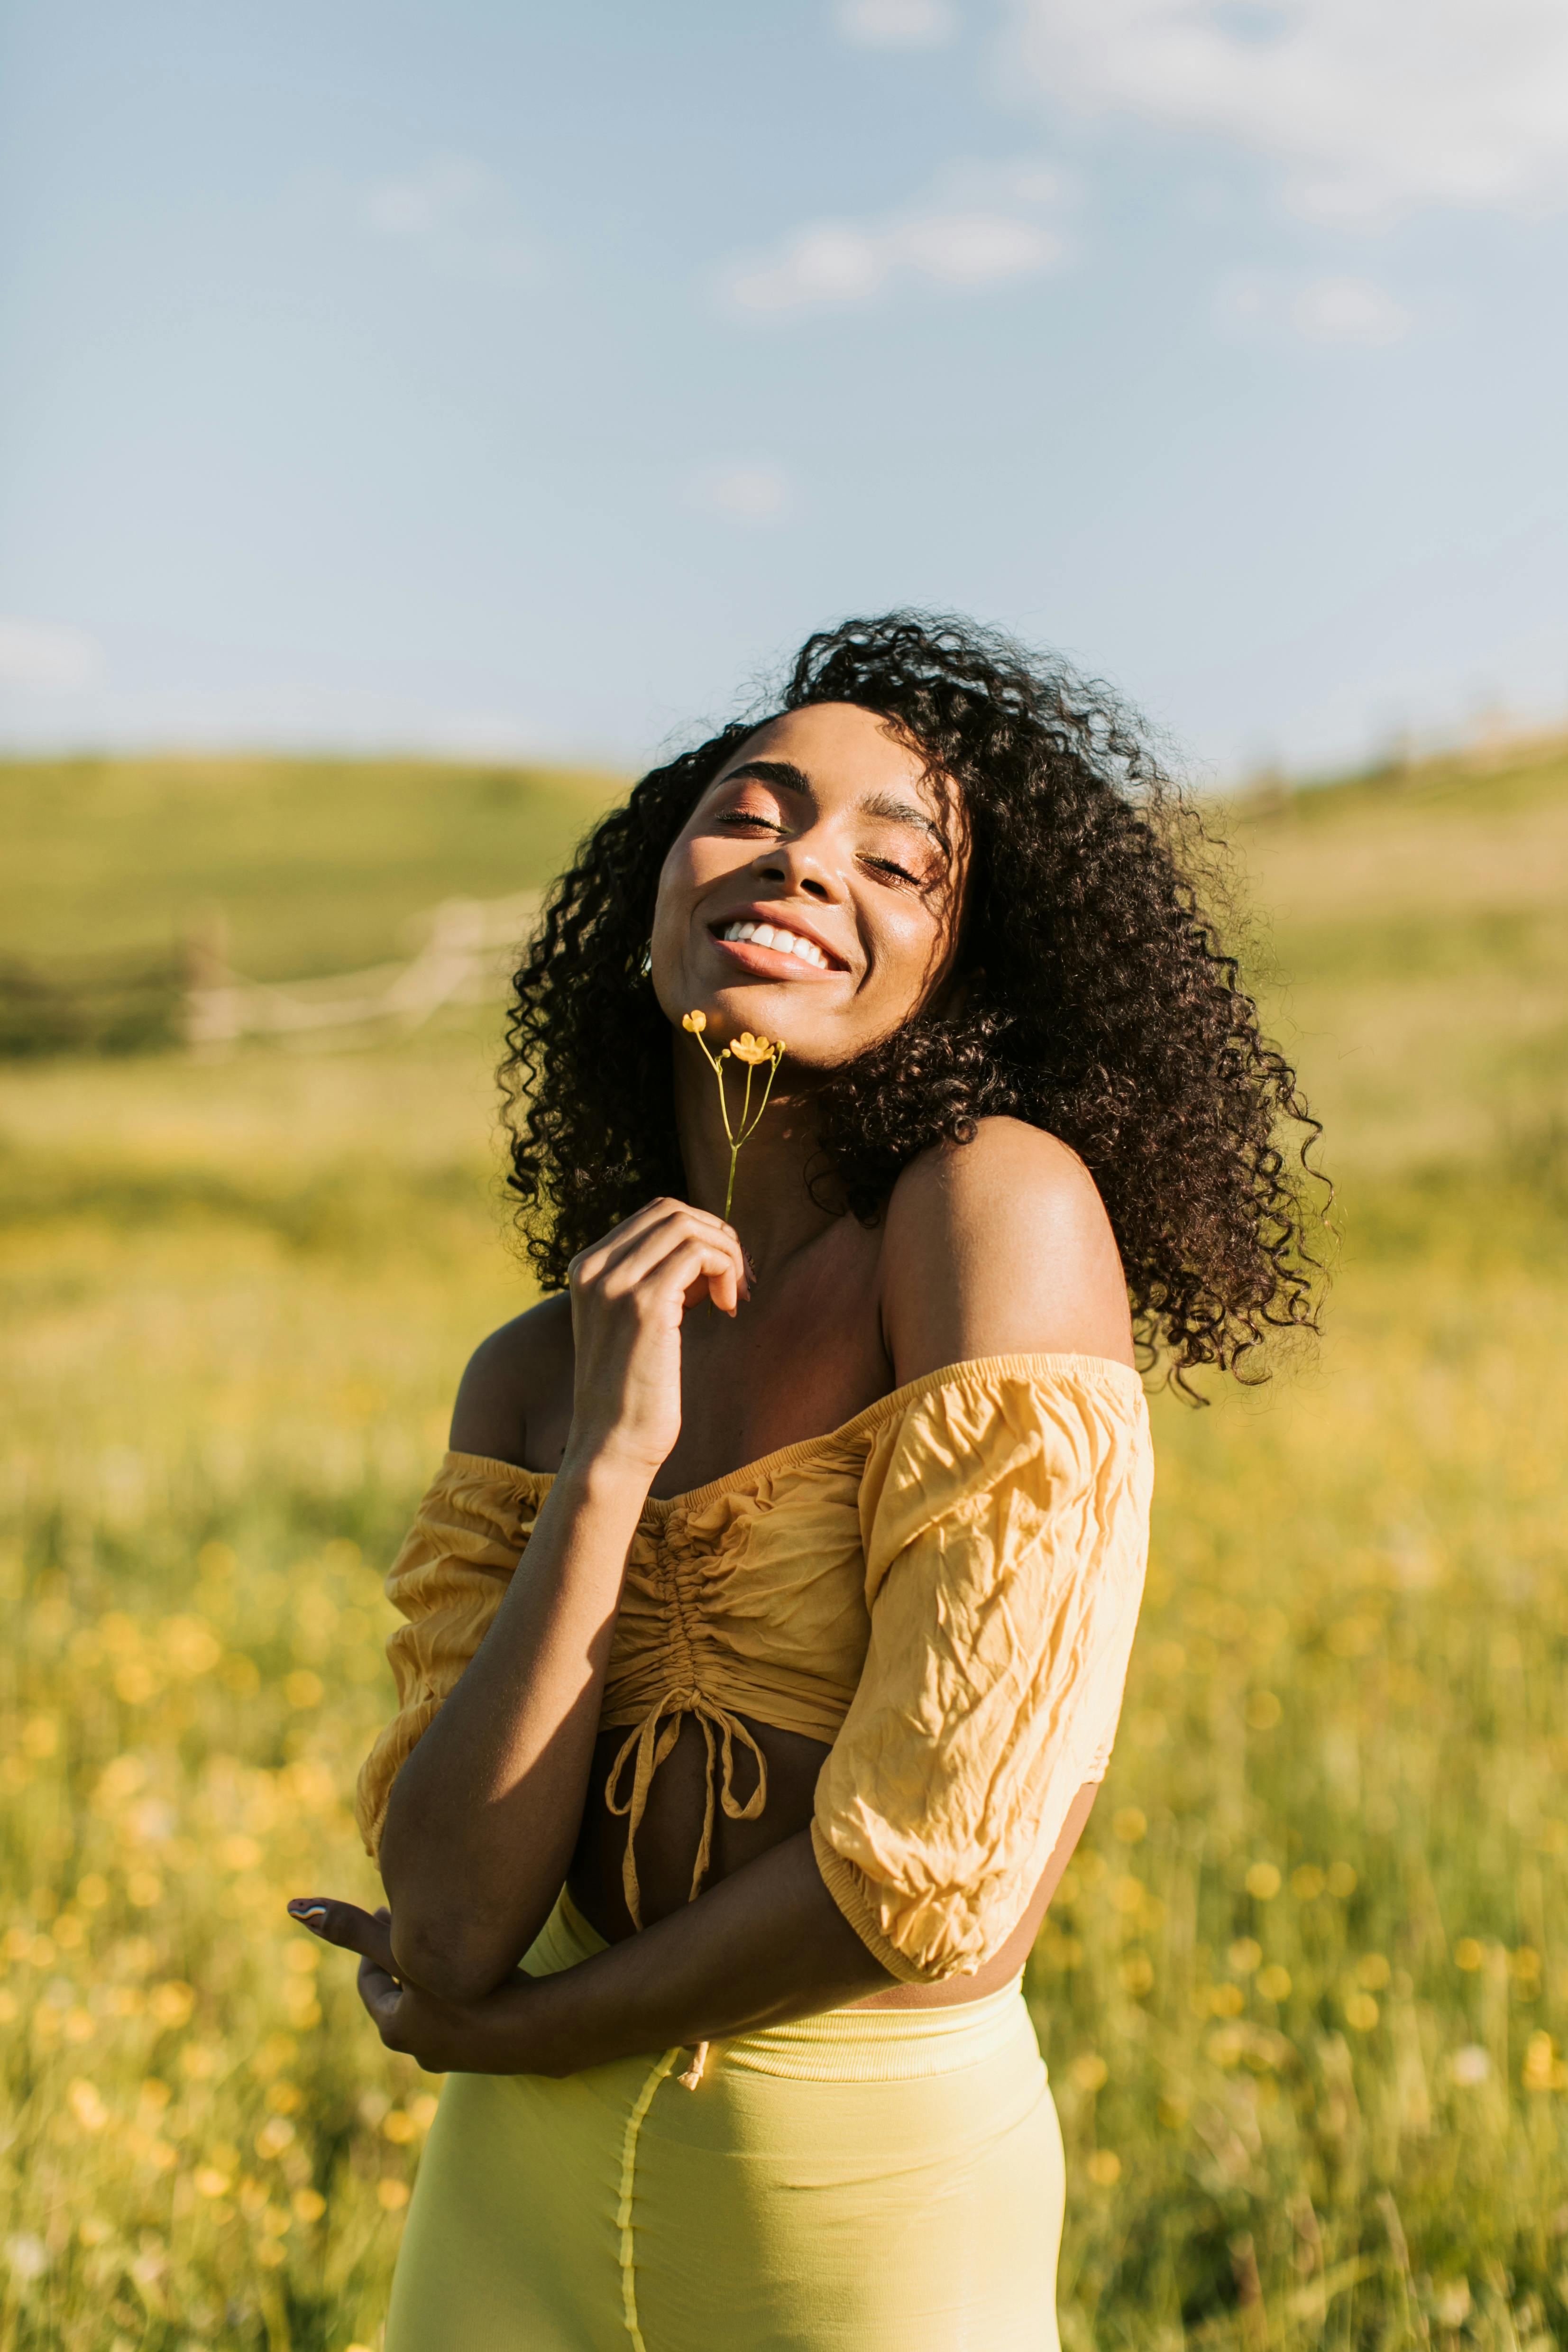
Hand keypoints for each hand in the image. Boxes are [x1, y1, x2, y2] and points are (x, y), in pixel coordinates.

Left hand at [287, 1895, 473, 2071]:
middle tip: (422, 1924)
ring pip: (434, 2005)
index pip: (370, 1978)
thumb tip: (295, 1909)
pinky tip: (486, 1970)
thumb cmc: (468, 1991)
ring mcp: (454, 2056)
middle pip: (401, 1992)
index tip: (390, 1912)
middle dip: (407, 1958)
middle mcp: (419, 2050)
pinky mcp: (486, 2053)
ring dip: (436, 1975)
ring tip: (454, 1945)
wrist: (537, 2030)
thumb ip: (357, 1930)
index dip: (375, 1942)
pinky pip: (464, 2015)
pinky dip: (464, 1992)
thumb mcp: (407, 1954)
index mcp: (395, 2028)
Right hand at [564, 1197, 749, 1479]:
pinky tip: (727, 1308)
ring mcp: (615, 1284)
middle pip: (671, 1211)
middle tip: (737, 1283)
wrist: (612, 1445)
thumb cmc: (633, 1392)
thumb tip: (708, 1251)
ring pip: (687, 1226)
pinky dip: (725, 1270)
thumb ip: (661, 1282)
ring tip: (734, 1297)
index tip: (721, 1276)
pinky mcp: (644, 1305)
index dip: (699, 1234)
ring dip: (726, 1253)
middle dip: (716, 1237)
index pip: (653, 1215)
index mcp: (586, 1268)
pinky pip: (699, 1253)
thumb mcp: (638, 1324)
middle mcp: (593, 1268)